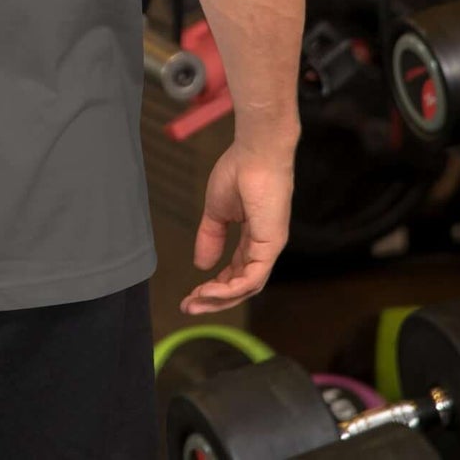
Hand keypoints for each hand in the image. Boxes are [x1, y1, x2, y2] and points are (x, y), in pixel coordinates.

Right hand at [181, 140, 294, 314]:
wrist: (255, 152)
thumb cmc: (239, 171)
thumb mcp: (217, 210)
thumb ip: (210, 237)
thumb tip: (202, 265)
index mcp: (254, 238)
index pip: (235, 272)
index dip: (214, 286)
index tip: (191, 294)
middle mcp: (264, 247)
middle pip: (241, 285)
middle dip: (214, 300)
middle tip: (188, 307)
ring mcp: (269, 247)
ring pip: (247, 287)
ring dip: (219, 298)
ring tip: (194, 301)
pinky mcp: (271, 244)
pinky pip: (252, 277)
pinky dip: (232, 288)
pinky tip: (211, 291)